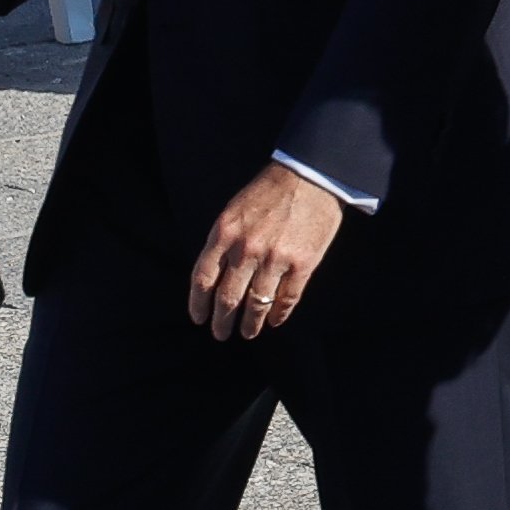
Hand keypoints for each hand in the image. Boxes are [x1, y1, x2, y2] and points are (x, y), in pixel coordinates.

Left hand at [189, 161, 343, 341]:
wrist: (310, 175)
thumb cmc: (270, 191)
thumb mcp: (235, 210)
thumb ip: (224, 242)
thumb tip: (215, 276)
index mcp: (225, 233)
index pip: (203, 278)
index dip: (198, 303)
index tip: (199, 318)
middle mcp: (247, 249)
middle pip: (227, 298)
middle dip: (222, 322)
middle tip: (221, 334)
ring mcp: (275, 258)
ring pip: (256, 304)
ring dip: (250, 324)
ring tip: (248, 332)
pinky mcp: (303, 264)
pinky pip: (287, 299)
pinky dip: (279, 315)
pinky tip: (274, 321)